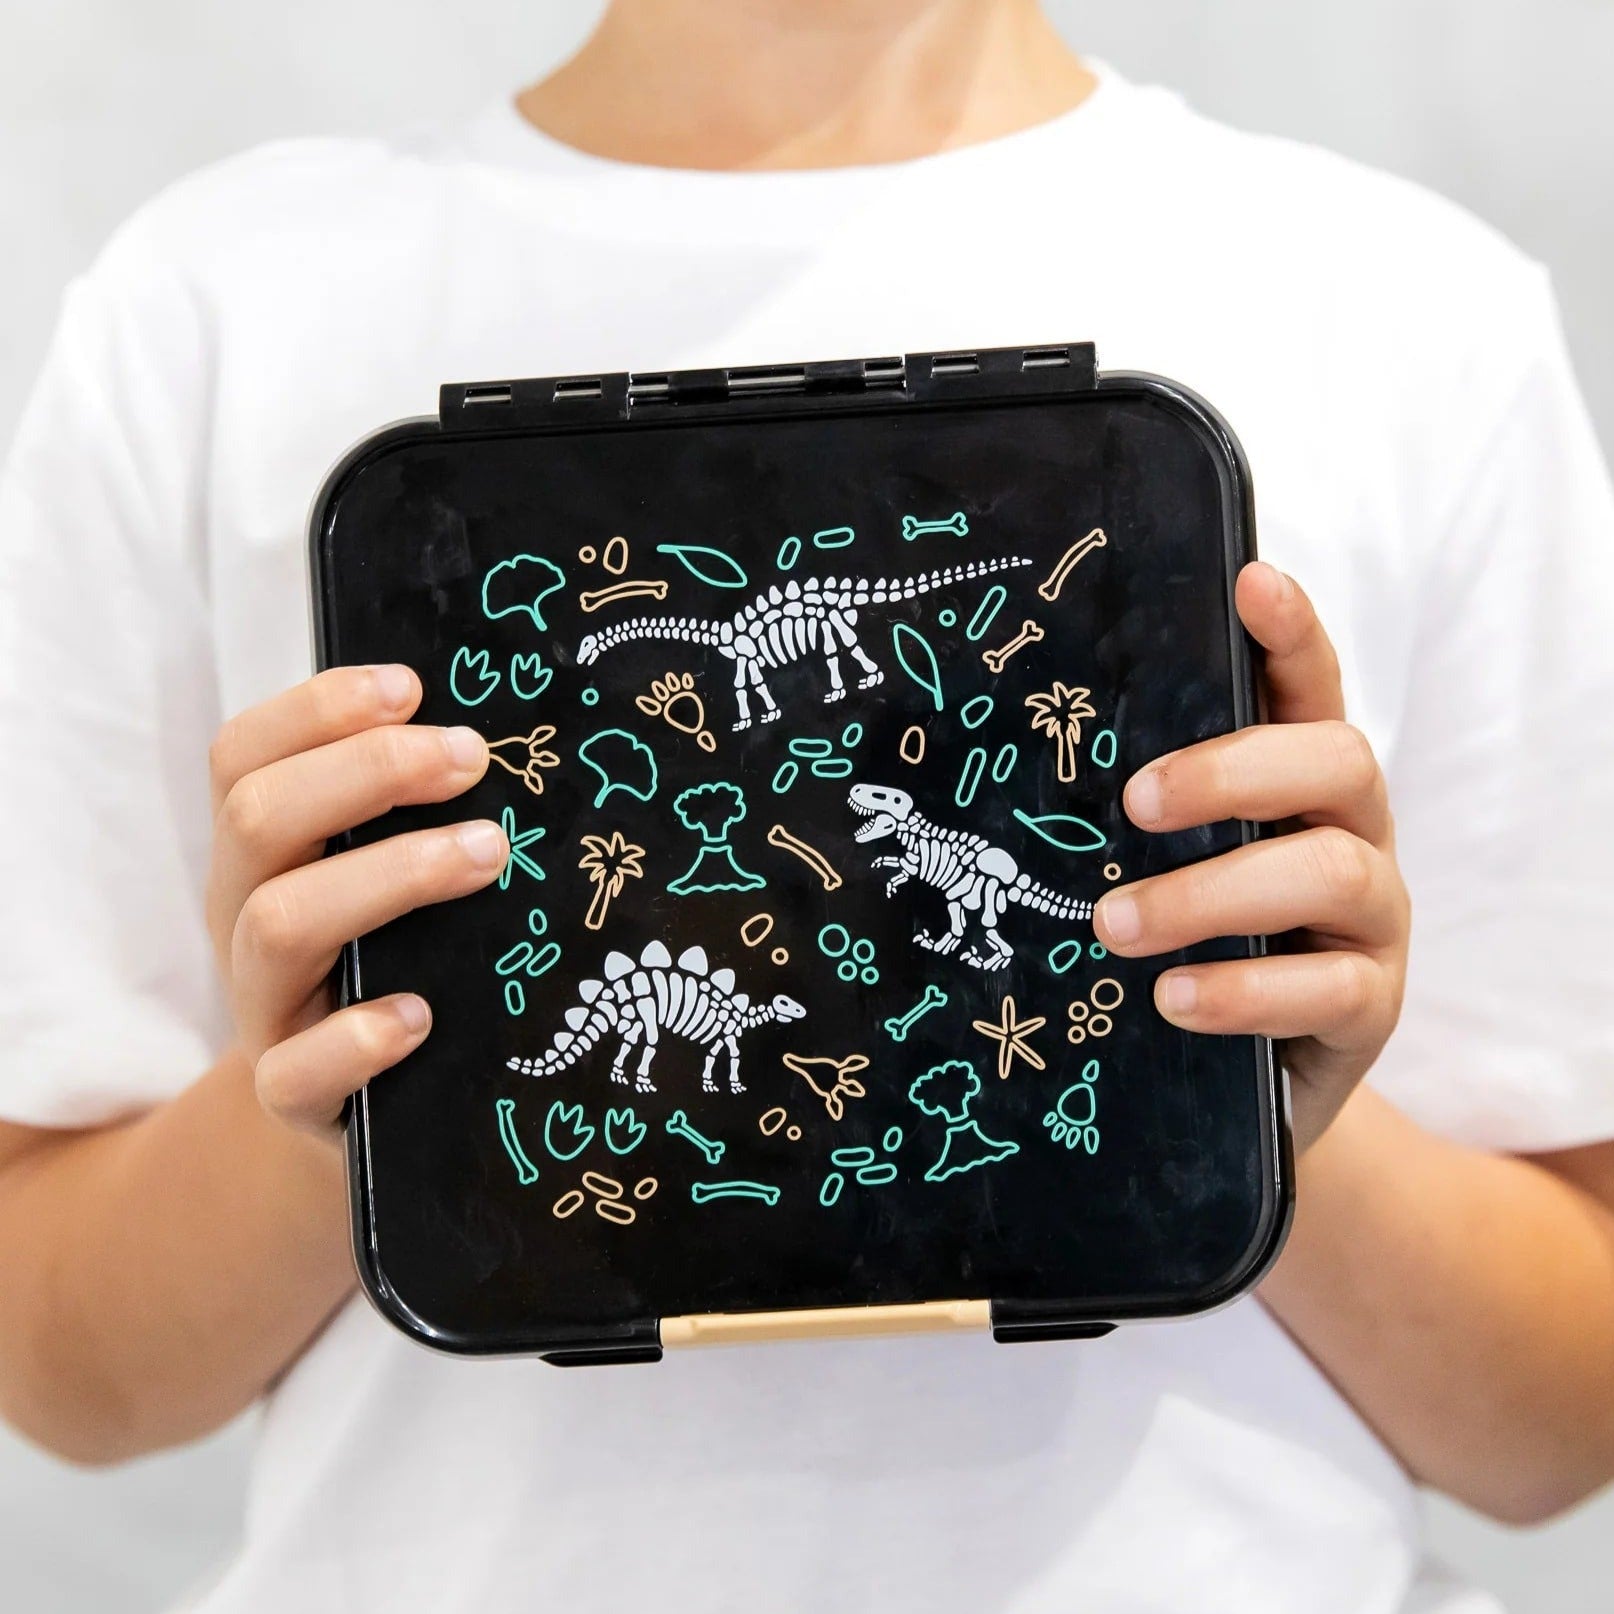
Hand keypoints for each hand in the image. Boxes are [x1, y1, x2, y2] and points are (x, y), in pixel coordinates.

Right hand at [205, 666, 506, 1132]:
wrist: (348, 1109)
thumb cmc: (389, 962)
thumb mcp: (381, 879)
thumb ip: (410, 815)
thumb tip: (501, 736)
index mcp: (260, 854)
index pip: (243, 757)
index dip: (315, 710)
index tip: (411, 686)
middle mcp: (242, 918)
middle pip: (257, 819)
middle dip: (367, 772)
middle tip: (472, 757)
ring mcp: (262, 1009)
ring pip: (279, 924)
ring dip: (389, 875)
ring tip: (488, 854)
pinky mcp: (292, 1097)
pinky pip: (294, 1072)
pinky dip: (356, 1038)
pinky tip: (420, 1018)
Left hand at [1091, 563, 1409, 1152]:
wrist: (1253, 1070)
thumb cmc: (1200, 938)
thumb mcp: (1170, 861)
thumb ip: (1141, 808)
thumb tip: (1006, 757)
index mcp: (1299, 778)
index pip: (1312, 685)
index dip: (1292, 632)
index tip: (1251, 581)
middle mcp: (1352, 830)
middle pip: (1337, 760)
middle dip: (1231, 772)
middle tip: (1134, 802)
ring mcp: (1373, 917)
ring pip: (1331, 872)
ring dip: (1210, 894)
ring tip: (1115, 927)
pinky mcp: (1371, 1003)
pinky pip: (1331, 988)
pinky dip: (1243, 991)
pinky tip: (1173, 999)